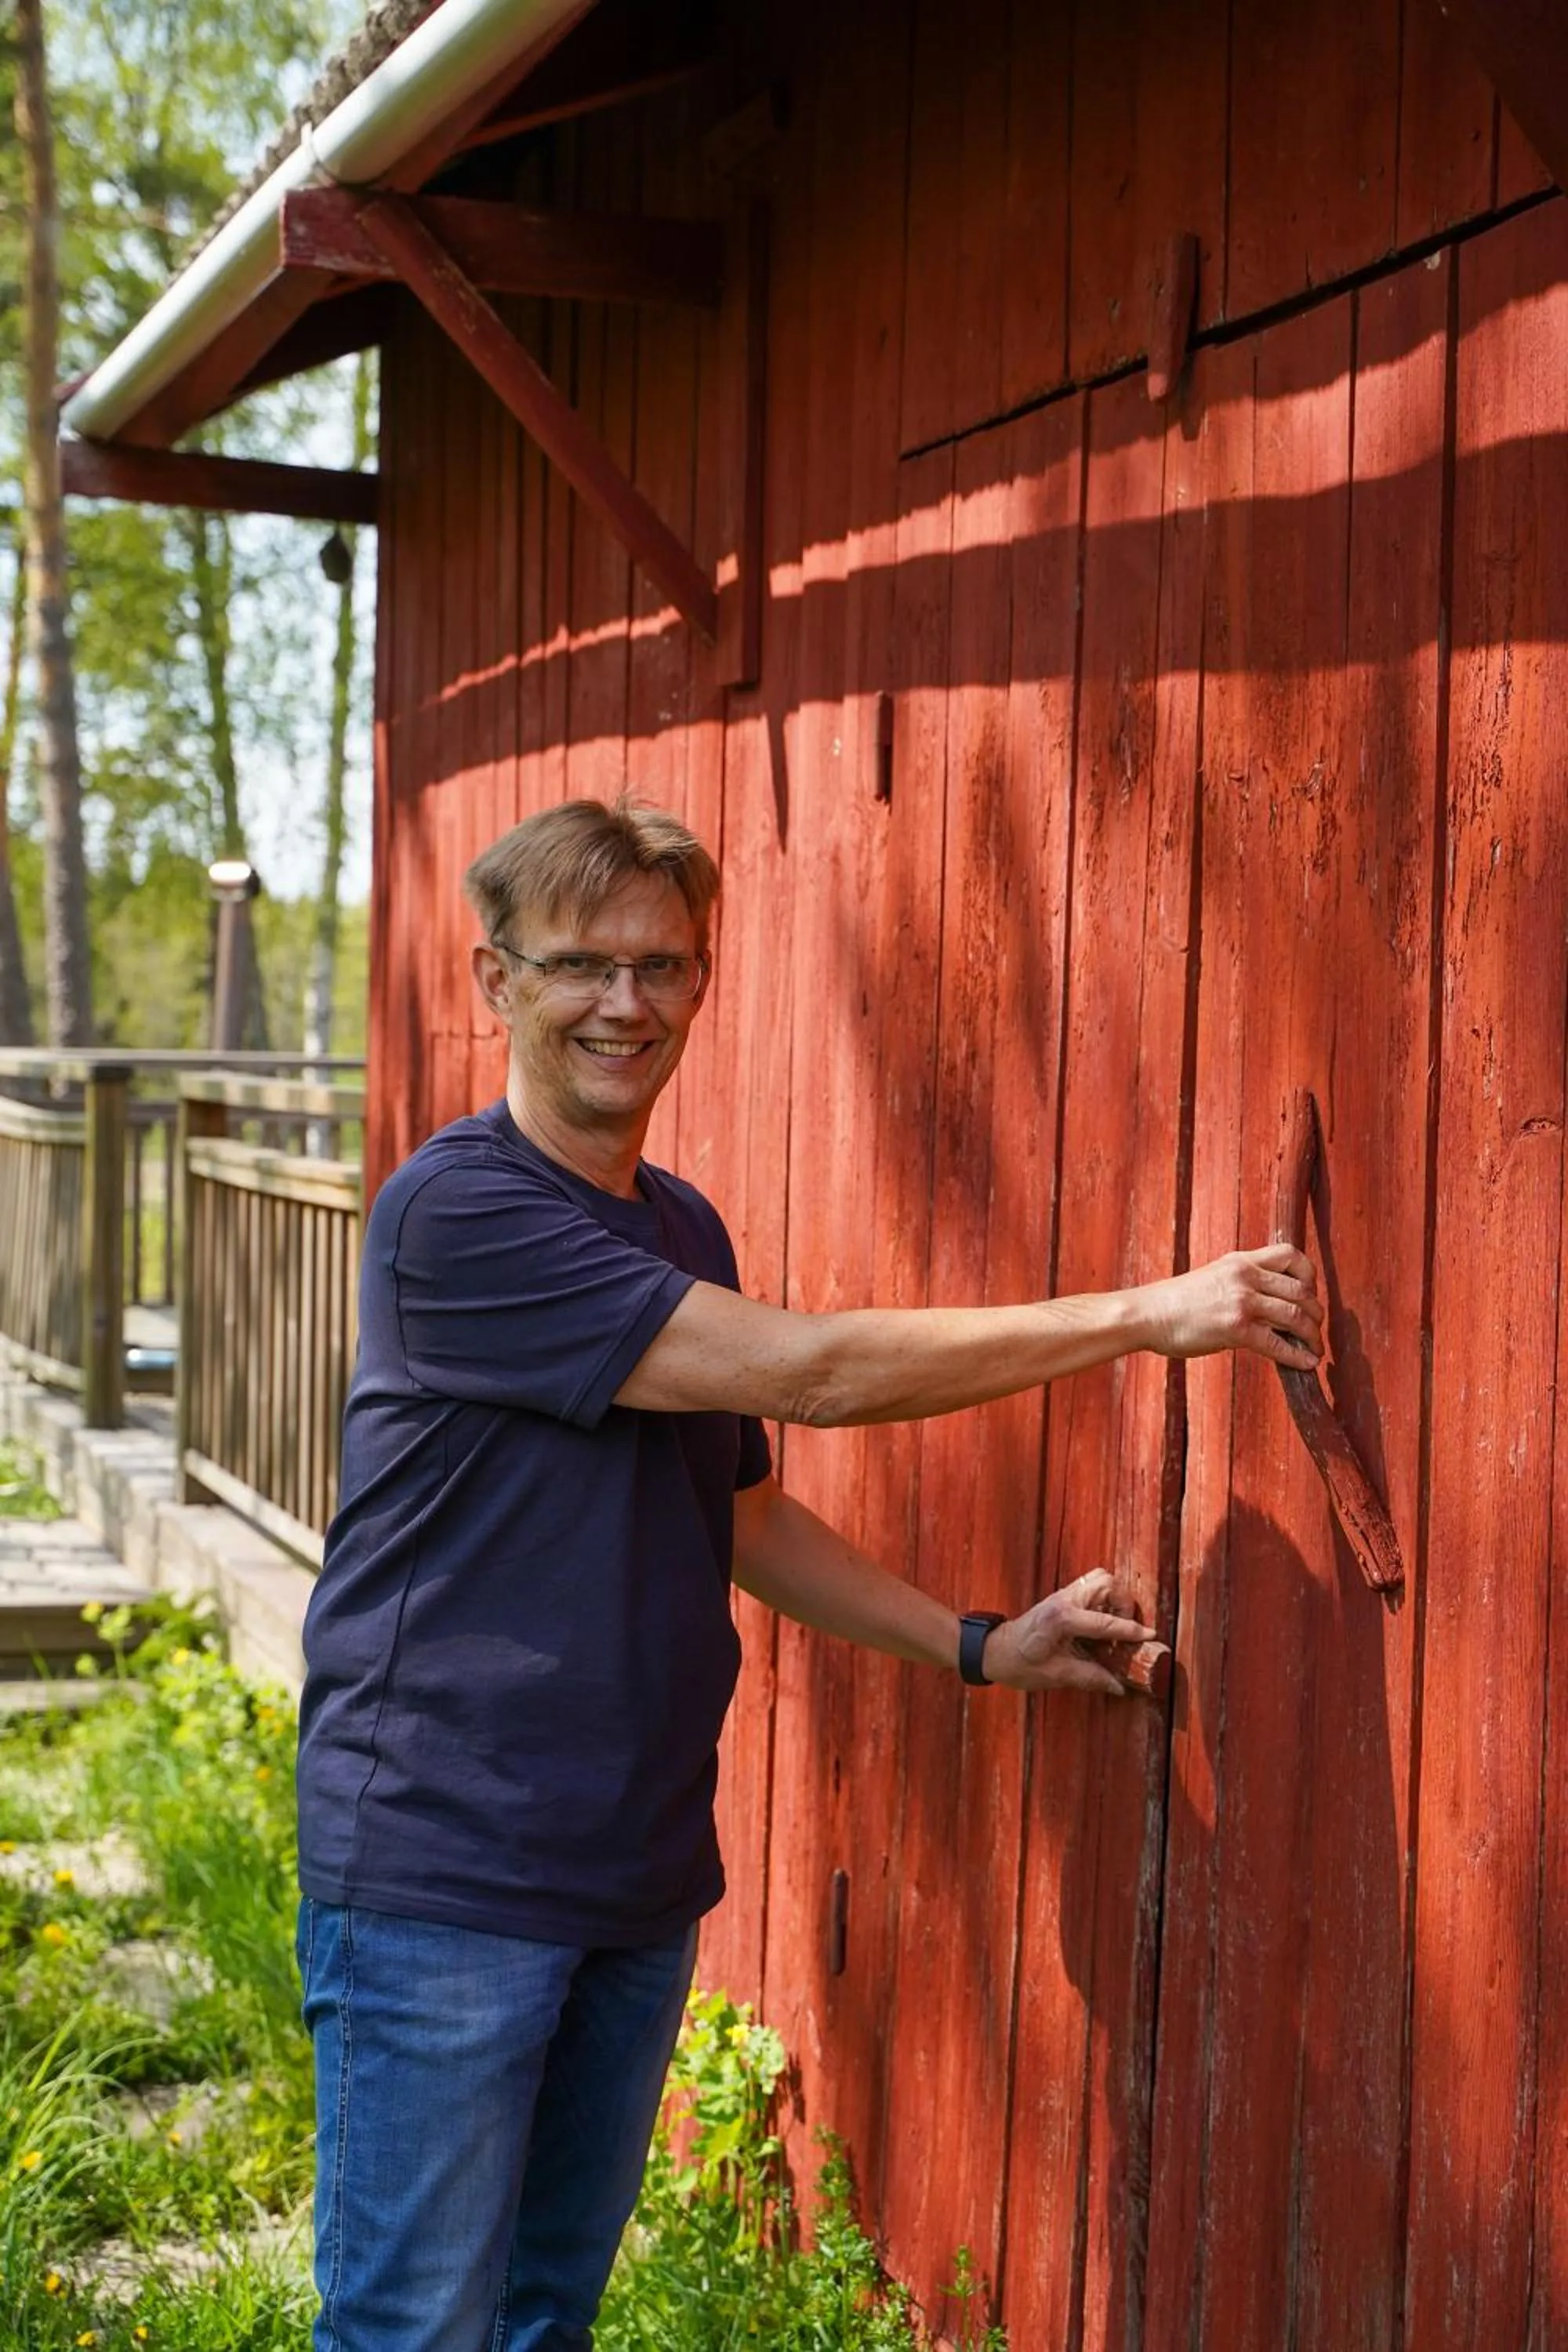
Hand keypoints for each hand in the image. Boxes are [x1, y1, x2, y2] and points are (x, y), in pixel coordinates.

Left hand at [981, 1570, 1150, 1697]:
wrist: (995, 1651)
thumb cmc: (1019, 1663)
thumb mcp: (1056, 1675)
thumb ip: (1091, 1677)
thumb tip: (1119, 1686)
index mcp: (1061, 1619)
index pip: (1105, 1622)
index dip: (1131, 1631)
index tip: (1149, 1636)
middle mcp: (1064, 1600)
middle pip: (1107, 1583)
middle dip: (1124, 1604)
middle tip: (1125, 1630)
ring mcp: (1063, 1595)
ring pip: (1100, 1579)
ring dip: (1115, 1599)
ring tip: (1116, 1626)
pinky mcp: (1062, 1597)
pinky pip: (1092, 1588)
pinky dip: (1104, 1600)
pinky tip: (1103, 1625)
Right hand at [1136, 1244, 1321, 1368]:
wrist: (1148, 1315)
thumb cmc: (1177, 1302)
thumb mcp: (1215, 1278)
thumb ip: (1244, 1284)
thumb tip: (1272, 1309)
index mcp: (1241, 1261)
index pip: (1291, 1255)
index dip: (1309, 1275)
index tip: (1308, 1294)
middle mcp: (1245, 1276)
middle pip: (1301, 1290)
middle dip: (1315, 1313)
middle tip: (1315, 1329)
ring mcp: (1241, 1302)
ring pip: (1295, 1316)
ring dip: (1312, 1336)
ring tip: (1315, 1349)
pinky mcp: (1235, 1329)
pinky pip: (1278, 1344)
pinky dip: (1297, 1356)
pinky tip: (1306, 1364)